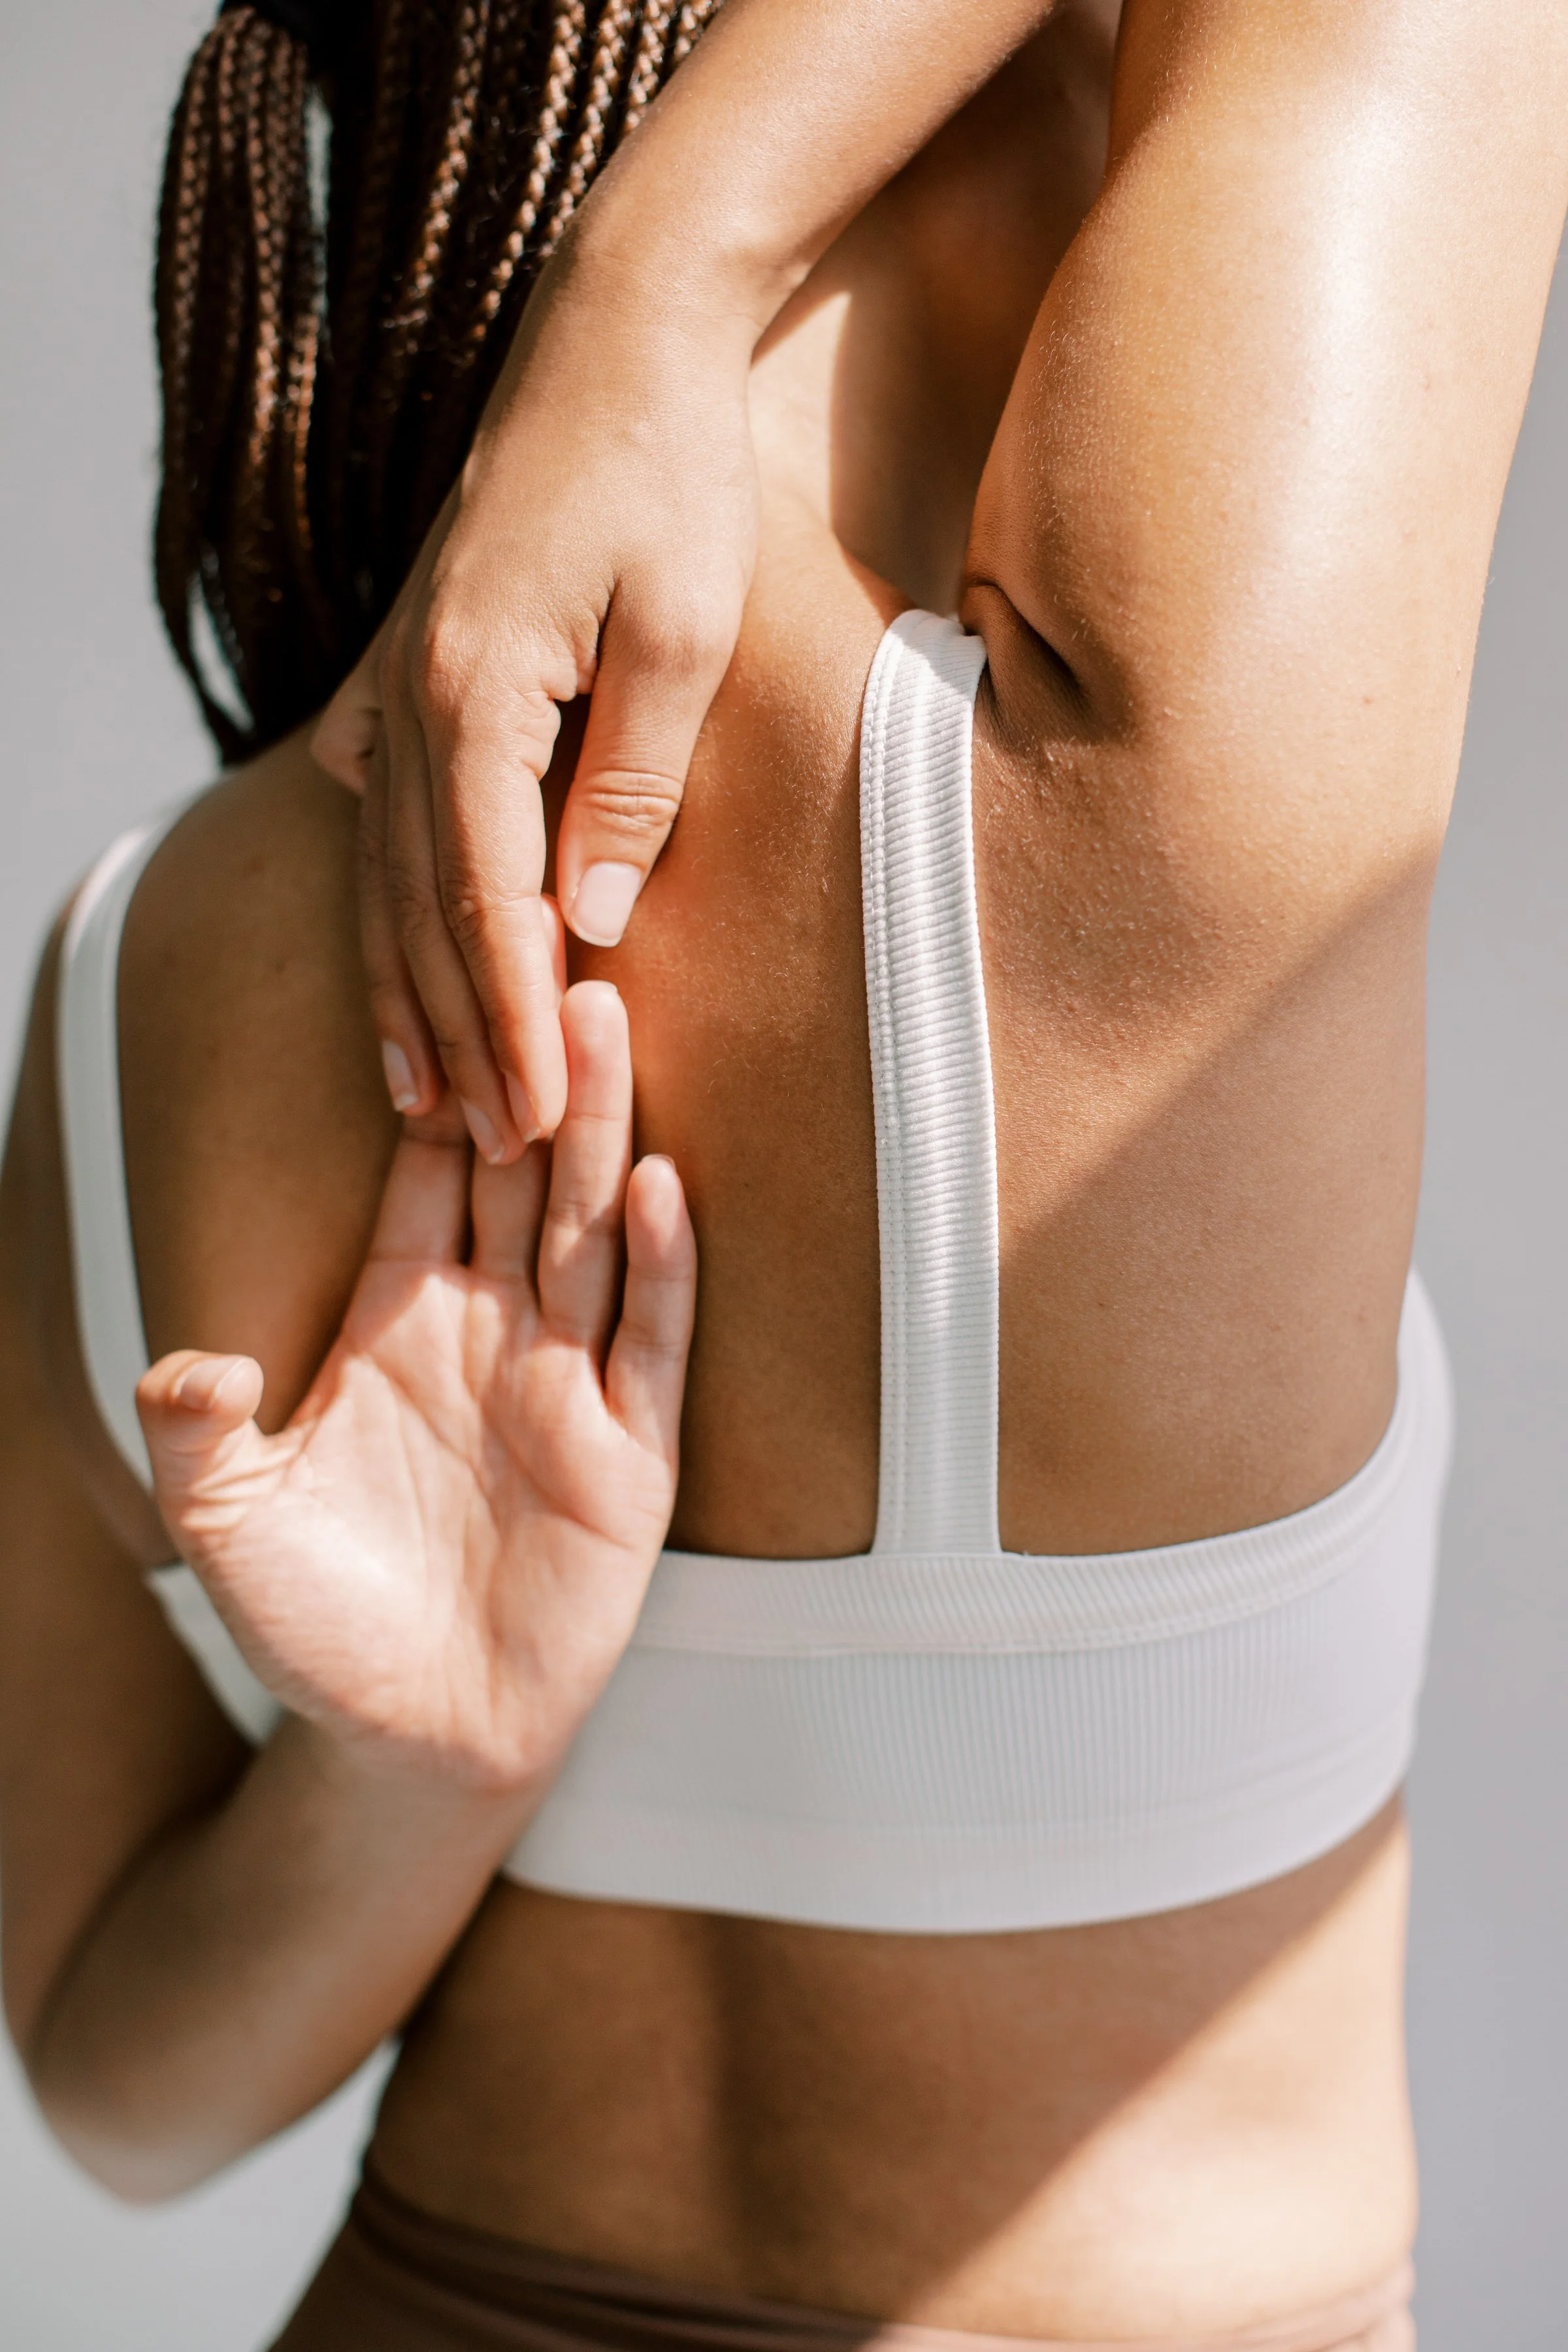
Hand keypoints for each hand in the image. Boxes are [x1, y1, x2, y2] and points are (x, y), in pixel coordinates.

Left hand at [136, 982, 695, 1798]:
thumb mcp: (223, 1523)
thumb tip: (188, 1356)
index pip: (427, 1174)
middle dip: (533, 1069)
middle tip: (550, 951)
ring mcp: (567, 1385)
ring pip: (592, 1232)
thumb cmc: (316, 1625)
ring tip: (608, 1030)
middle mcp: (490, 1330)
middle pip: (521, 1174)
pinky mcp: (630, 1455)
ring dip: (600, 1134)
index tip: (453, 977)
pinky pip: (652, 1344)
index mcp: (398, 1320)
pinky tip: (661, 1189)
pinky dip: (661, 1268)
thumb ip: (195, 1430)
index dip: (438, 1083)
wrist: (410, 1739)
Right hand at [313, 258, 758, 1161]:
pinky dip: (390, 896)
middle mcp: (411, 703)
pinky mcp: (411, 666)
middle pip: (421, 909)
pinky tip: (386, 948)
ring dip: (406, 991)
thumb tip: (593, 924)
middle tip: (492, 1150)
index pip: (487, 904)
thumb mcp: (686, 635)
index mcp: (476, 697)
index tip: (539, 1120)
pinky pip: (382, 813)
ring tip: (418, 1094)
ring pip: (389, 875)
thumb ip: (633, 783)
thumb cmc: (670, 478)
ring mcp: (397, 683)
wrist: (611, 337)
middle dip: (457, 1038)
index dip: (510, 1024)